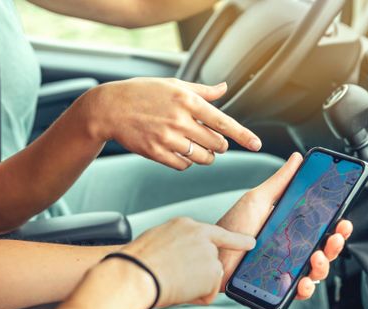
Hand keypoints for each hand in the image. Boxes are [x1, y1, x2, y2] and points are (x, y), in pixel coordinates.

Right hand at [87, 78, 261, 169]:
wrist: (110, 108)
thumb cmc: (143, 93)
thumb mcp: (173, 84)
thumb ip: (202, 91)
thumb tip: (224, 88)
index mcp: (187, 100)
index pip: (223, 121)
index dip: (243, 135)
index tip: (257, 144)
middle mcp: (180, 120)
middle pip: (216, 144)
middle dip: (219, 145)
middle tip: (212, 140)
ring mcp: (167, 138)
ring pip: (202, 157)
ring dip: (205, 156)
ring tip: (196, 146)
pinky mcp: (156, 153)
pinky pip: (184, 165)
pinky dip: (187, 161)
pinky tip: (179, 151)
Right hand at [121, 218, 255, 308]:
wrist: (136, 274)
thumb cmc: (135, 263)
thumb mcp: (154, 242)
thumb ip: (174, 245)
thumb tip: (179, 259)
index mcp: (184, 225)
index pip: (215, 233)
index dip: (235, 240)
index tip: (251, 242)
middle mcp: (201, 235)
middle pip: (210, 261)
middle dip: (200, 275)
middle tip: (177, 280)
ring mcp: (209, 253)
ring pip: (209, 279)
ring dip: (195, 287)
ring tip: (171, 283)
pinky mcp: (213, 271)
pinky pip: (208, 294)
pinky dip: (195, 298)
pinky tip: (178, 291)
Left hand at [217, 152, 353, 299]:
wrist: (211, 252)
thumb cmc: (232, 226)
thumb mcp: (258, 200)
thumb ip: (280, 181)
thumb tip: (297, 159)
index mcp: (290, 228)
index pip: (321, 228)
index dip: (336, 227)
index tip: (343, 221)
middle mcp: (290, 249)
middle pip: (323, 250)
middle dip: (334, 246)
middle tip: (334, 237)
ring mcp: (283, 268)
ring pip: (314, 272)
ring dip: (323, 267)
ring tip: (317, 258)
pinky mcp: (274, 286)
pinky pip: (295, 292)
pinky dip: (305, 289)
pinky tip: (304, 283)